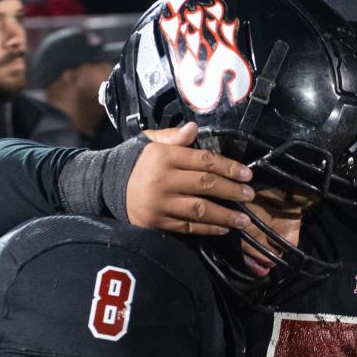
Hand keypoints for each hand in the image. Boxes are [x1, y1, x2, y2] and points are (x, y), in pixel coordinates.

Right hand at [128, 122, 255, 234]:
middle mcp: (162, 179)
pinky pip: (187, 227)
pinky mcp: (156, 222)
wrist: (106, 185)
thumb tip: (195, 128)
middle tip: (250, 196)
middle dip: (232, 191)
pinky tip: (223, 228)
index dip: (229, 167)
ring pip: (199, 209)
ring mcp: (159, 203)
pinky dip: (207, 228)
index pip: (203, 160)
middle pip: (205, 185)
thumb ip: (174, 136)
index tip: (247, 175)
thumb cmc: (136, 162)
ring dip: (225, 216)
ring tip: (244, 220)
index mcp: (164, 156)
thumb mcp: (151, 142)